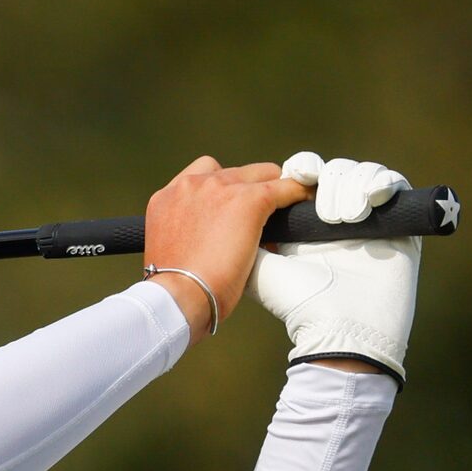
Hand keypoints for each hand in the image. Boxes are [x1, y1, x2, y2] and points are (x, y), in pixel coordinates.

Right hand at [139, 157, 313, 334]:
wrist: (178, 298)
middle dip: (247, 193)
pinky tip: (305, 205)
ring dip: (270, 193)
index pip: (204, 176)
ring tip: (279, 219)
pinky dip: (299, 194)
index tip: (229, 214)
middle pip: (236, 172)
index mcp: (167, 197)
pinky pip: (288, 187)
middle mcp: (191, 185)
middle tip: (256, 222)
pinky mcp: (251, 199)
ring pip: (264, 174)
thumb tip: (219, 233)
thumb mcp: (172, 247)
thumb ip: (189, 229)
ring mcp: (221, 188)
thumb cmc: (174, 288)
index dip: (222, 193)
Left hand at [251, 151, 419, 381]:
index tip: (296, 174)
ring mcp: (367, 217)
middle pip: (331, 171)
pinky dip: (379, 183)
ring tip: (340, 216)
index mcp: (301, 223)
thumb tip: (226, 204)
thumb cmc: (296, 301)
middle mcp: (334, 216)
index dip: (299, 170)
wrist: (340, 325)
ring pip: (360, 173)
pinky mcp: (398, 221)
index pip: (300, 178)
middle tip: (319, 199)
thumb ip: (245, 236)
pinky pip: (395, 183)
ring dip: (348, 186)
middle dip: (324, 177)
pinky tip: (366, 203)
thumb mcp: (259, 267)